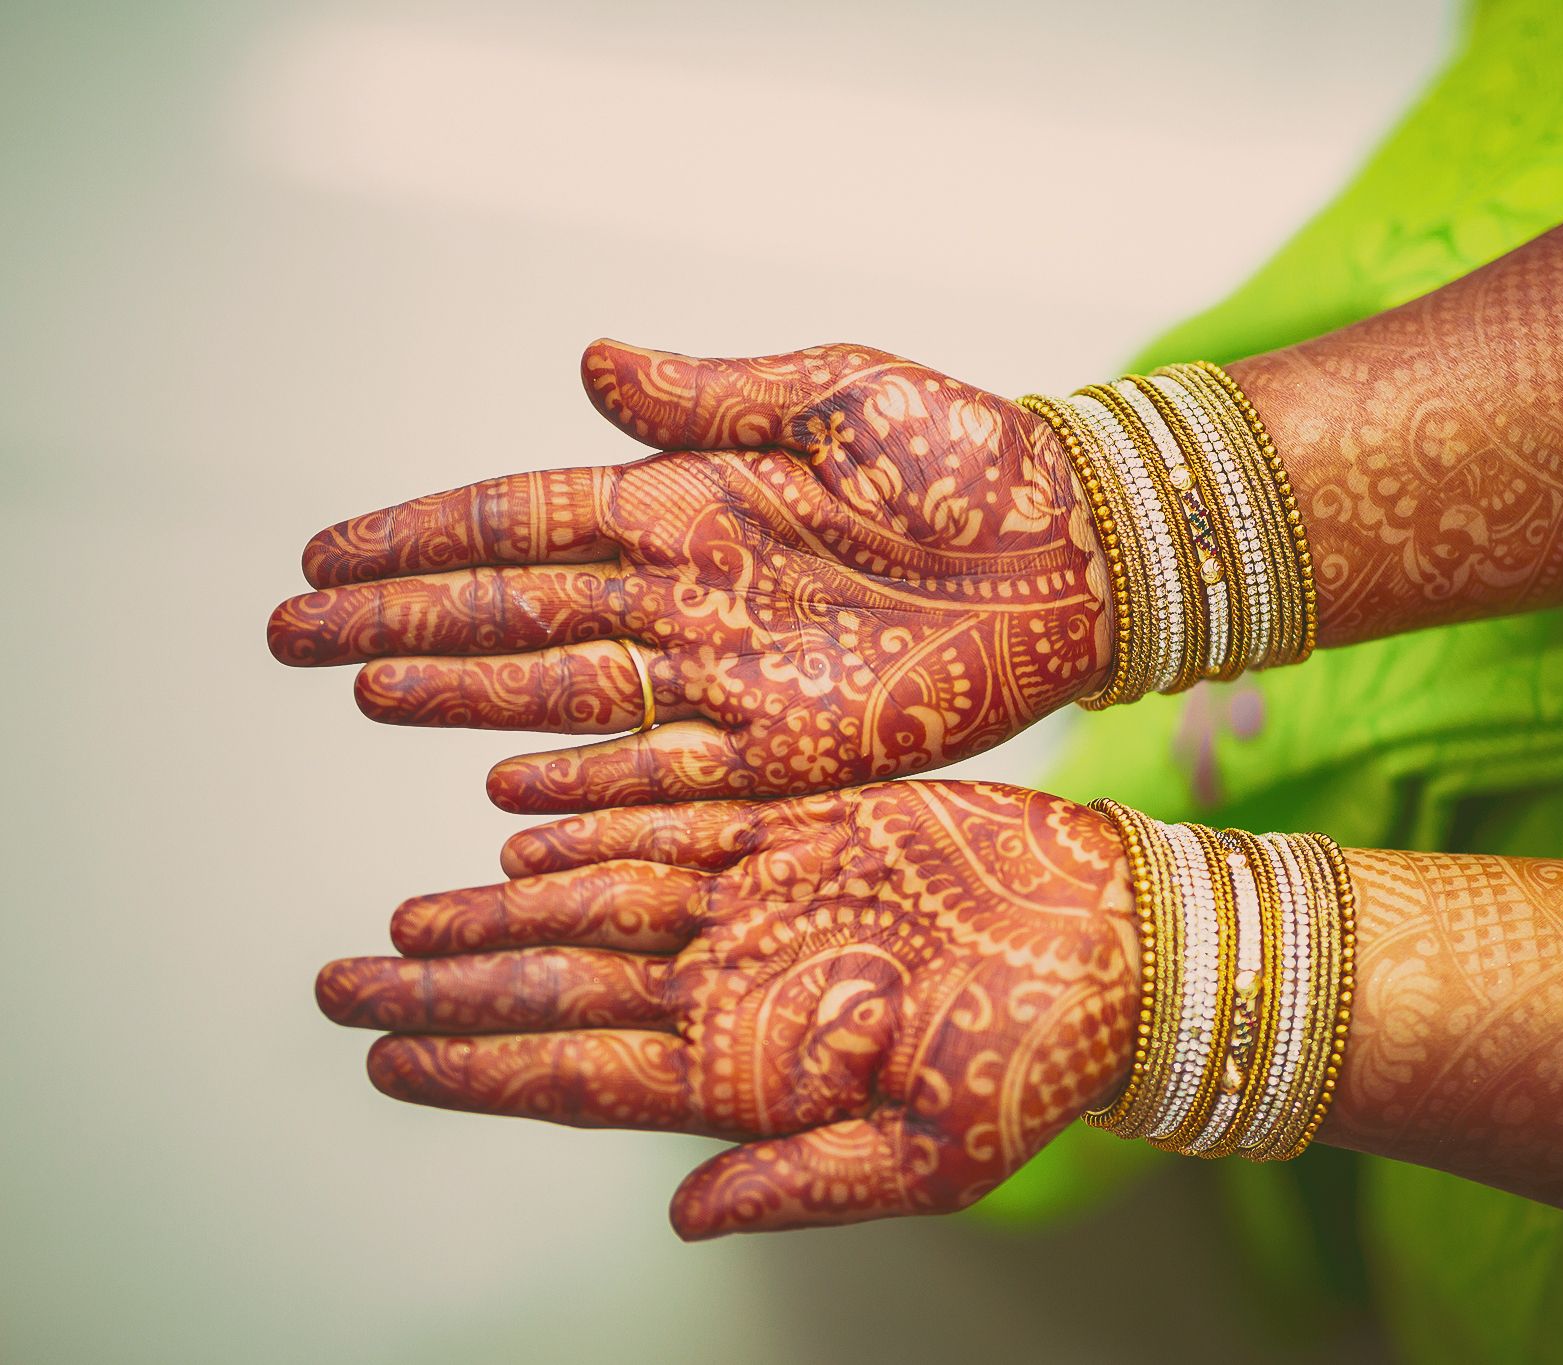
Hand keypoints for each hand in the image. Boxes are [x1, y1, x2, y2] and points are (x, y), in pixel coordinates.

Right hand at [268, 340, 1110, 811]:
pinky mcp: (784, 747)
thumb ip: (707, 395)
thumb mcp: (834, 396)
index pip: (524, 519)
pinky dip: (583, 786)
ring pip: (564, 690)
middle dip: (405, 620)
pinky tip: (504, 793)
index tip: (328, 550)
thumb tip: (588, 362)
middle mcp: (689, 592)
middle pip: (518, 611)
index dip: (424, 537)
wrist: (1075, 549)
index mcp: (691, 498)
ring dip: (463, 695)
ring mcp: (729, 675)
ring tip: (365, 689)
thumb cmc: (965, 457)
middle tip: (294, 630)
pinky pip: (660, 774)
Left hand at [314, 780, 1137, 1236]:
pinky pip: (674, 825)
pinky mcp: (801, 832)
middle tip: (345, 978)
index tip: (384, 1056)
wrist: (1118, 945)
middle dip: (447, 987)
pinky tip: (522, 828)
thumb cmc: (1042, 1059)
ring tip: (410, 914)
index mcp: (751, 1071)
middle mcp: (735, 987)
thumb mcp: (934, 1155)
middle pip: (559, 991)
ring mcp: (761, 906)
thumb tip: (686, 1218)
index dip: (473, 1069)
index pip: (576, 1076)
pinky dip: (596, 824)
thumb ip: (802, 1181)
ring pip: (594, 905)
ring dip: (498, 910)